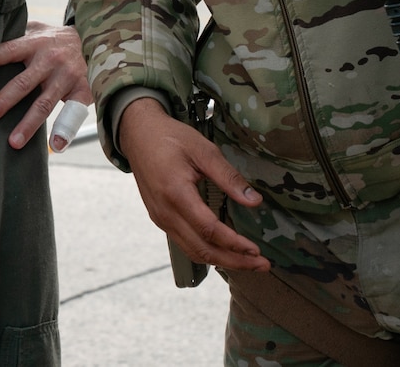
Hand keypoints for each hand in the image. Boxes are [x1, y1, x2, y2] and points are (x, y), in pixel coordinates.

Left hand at [0, 21, 93, 149]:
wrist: (96, 38)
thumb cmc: (55, 39)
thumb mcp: (36, 30)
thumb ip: (14, 35)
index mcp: (33, 43)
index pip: (6, 53)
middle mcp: (49, 59)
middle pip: (23, 82)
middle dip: (5, 100)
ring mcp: (66, 76)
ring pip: (44, 103)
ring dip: (28, 124)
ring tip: (13, 143)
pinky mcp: (82, 89)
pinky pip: (73, 113)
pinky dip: (65, 131)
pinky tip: (56, 146)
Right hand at [116, 97, 269, 271]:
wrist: (138, 135)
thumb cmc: (170, 138)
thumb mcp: (203, 150)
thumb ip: (228, 177)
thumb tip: (254, 201)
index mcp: (176, 193)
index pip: (209, 230)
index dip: (234, 244)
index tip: (257, 250)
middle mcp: (165, 212)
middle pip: (202, 249)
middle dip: (234, 261)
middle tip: (261, 265)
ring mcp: (160, 218)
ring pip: (192, 251)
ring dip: (222, 261)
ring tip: (247, 263)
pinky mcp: (160, 218)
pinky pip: (184, 243)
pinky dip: (206, 252)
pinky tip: (223, 251)